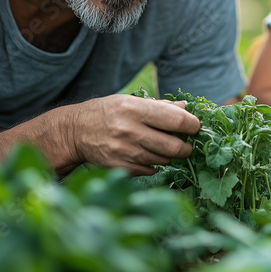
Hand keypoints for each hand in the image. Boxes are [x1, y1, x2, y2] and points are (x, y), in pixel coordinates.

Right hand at [67, 94, 200, 175]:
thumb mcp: (130, 101)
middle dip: (186, 147)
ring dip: (169, 156)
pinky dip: (153, 164)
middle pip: (174, 147)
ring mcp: (124, 152)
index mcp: (134, 109)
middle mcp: (129, 131)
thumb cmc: (107, 112)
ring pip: (163, 160)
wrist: (75, 131)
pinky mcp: (119, 167)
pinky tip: (147, 155)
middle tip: (187, 145)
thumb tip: (186, 108)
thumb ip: (159, 106)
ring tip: (164, 148)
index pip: (176, 120)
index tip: (195, 127)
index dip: (192, 125)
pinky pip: (149, 170)